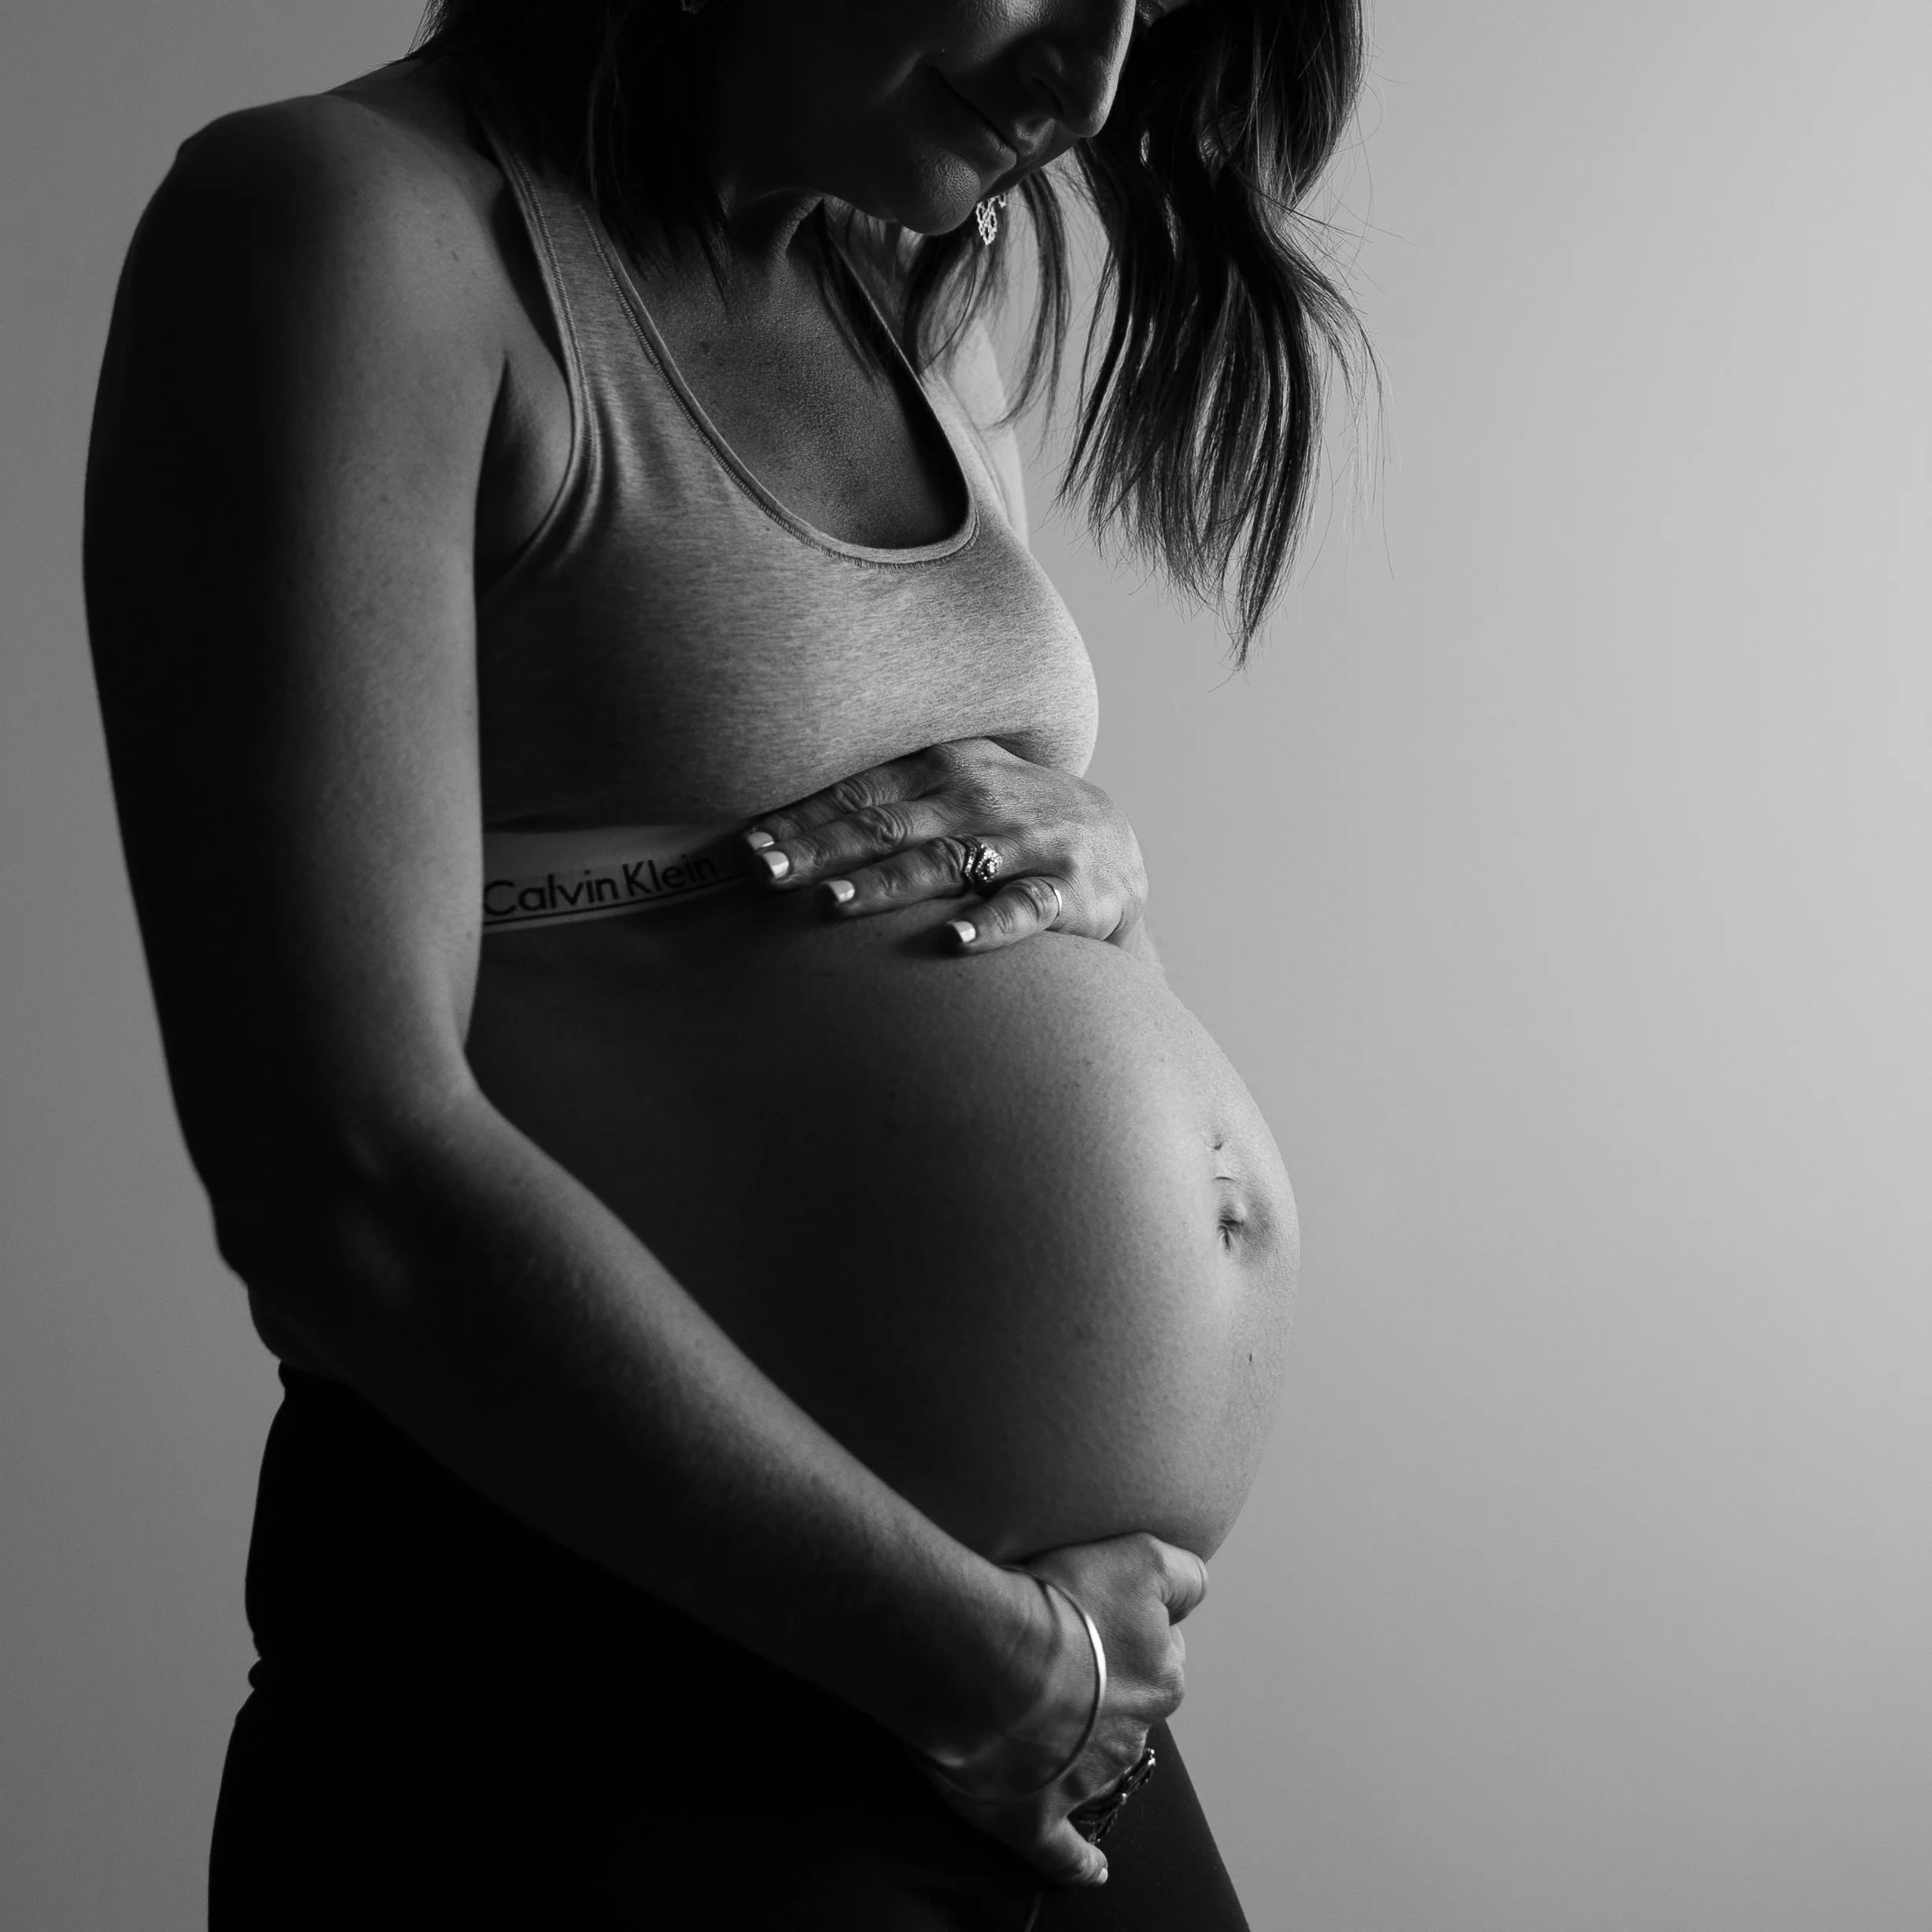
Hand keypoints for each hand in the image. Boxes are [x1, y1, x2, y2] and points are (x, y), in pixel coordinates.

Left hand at [743, 739, 1149, 954]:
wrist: (1114, 845)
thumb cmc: (1003, 819)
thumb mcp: (950, 788)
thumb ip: (878, 800)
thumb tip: (774, 829)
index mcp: (943, 767)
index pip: (859, 794)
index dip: (801, 820)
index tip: (747, 847)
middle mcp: (979, 798)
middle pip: (887, 827)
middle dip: (822, 850)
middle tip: (764, 873)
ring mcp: (1025, 842)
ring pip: (944, 864)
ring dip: (886, 884)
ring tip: (832, 902)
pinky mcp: (1067, 890)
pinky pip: (1023, 909)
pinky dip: (989, 927)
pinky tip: (952, 943)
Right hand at [917, 1533, 1207, 1886]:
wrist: (983, 1655)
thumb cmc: (1055, 1601)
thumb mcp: (1141, 1557)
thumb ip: (1182, 1575)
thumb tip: (1194, 1594)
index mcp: (1159, 1678)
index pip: (1162, 1653)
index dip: (1129, 1631)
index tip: (1099, 1617)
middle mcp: (1132, 1733)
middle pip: (1128, 1708)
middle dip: (1105, 1690)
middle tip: (1058, 1657)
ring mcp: (1086, 1781)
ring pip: (1096, 1765)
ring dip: (1076, 1746)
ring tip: (1028, 1709)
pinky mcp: (1038, 1818)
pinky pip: (1066, 1854)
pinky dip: (1080, 1864)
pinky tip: (1093, 1869)